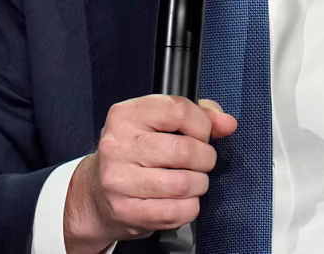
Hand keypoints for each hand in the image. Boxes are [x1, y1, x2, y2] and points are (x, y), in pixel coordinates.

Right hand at [64, 95, 236, 252]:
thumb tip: (226, 123)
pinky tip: (181, 199)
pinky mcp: (126, 211)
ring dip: (199, 184)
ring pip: (185, 183)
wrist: (97, 192)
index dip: (202, 124)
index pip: (180, 111)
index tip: (202, 133)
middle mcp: (117, 146)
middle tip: (201, 161)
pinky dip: (189, 207)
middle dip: (205, 158)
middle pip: (186, 150)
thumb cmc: (134, 152)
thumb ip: (198, 115)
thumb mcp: (159, 122)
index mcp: (125, 115)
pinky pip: (177, 211)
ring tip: (191, 180)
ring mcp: (119, 180)